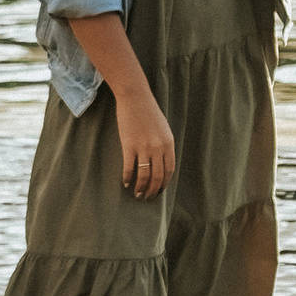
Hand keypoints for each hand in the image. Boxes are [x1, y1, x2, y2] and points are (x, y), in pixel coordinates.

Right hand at [115, 85, 177, 200]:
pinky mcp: (129, 145)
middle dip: (153, 190)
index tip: (159, 191)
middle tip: (148, 197)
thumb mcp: (163, 128)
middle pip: (157, 176)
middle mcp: (158, 148)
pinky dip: (128, 178)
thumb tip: (161, 162)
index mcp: (169, 144)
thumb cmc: (148, 111)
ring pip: (144, 176)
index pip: (169, 170)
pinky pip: (129, 167)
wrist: (135, 97)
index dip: (164, 183)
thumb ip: (164, 144)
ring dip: (141, 188)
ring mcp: (144, 147)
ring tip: (138, 194)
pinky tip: (126, 183)